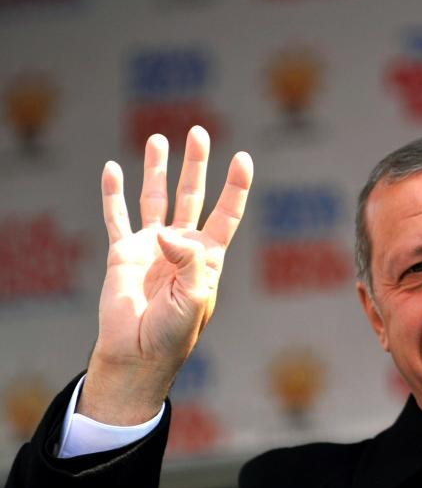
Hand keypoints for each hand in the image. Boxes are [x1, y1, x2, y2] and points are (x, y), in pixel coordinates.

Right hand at [79, 127, 252, 424]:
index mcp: (208, 257)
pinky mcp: (122, 253)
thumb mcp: (195, 299)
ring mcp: (151, 247)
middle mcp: (181, 246)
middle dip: (197, 165)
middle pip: (193, 195)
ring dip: (157, 169)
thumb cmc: (174, 334)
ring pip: (156, 198)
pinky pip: (117, 217)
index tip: (243, 158)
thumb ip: (188, 262)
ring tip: (158, 139)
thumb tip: (165, 232)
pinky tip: (113, 170)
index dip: (236, 187)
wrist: (138, 355)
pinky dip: (114, 194)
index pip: (226, 214)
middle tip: (199, 132)